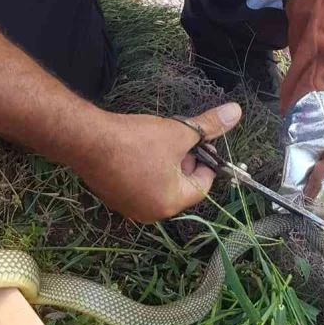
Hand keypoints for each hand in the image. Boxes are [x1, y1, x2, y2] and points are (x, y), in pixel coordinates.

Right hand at [76, 102, 241, 221]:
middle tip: (177, 136)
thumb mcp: (178, 131)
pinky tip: (137, 147)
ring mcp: (129, 207)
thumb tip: (237, 112)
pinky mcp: (113, 197)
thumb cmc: (136, 140)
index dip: (205, 158)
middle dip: (185, 160)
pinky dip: (146, 167)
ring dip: (165, 162)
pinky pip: (140, 183)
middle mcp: (151, 213)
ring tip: (158, 139)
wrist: (86, 140)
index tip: (198, 139)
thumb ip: (209, 126)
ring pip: (161, 183)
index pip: (203, 184)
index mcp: (171, 203)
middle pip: (182, 185)